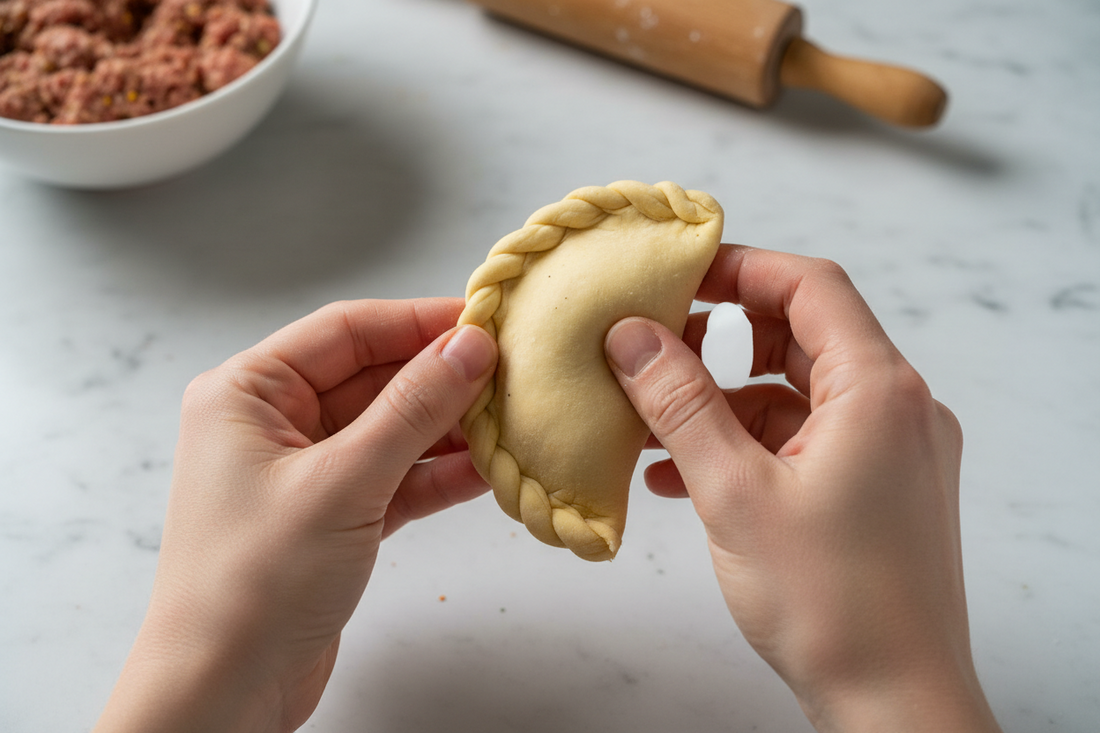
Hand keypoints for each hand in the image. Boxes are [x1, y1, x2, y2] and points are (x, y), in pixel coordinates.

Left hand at [94, 298, 496, 732]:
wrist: (223, 692)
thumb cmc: (250, 586)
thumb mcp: (341, 483)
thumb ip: (412, 410)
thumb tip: (469, 347)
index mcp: (248, 393)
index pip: (346, 331)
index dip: (418, 322)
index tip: (484, 321)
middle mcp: (274, 424)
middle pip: (374, 377)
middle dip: (440, 378)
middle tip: (510, 371)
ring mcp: (306, 472)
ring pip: (391, 429)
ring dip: (448, 428)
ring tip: (511, 419)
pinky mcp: (334, 516)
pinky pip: (396, 476)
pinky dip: (438, 474)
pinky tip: (488, 469)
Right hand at [605, 245, 1000, 732]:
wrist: (894, 703)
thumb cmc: (831, 604)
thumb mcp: (734, 492)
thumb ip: (678, 404)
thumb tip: (630, 335)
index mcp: (878, 390)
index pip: (811, 285)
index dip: (740, 267)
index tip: (676, 275)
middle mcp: (897, 408)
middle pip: (802, 335)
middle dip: (720, 339)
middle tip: (653, 347)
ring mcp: (890, 450)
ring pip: (795, 393)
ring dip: (724, 402)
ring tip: (653, 426)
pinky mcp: (877, 488)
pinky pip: (804, 440)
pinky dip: (748, 444)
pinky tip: (685, 475)